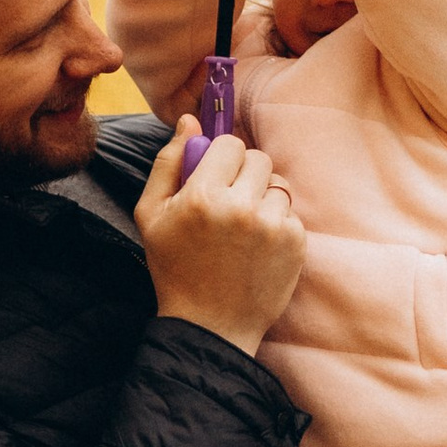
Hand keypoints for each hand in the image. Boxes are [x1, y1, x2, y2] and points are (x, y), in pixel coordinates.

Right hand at [136, 123, 303, 358]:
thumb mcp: (151, 215)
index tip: (214, 177)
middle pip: (258, 158)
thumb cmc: (174, 269)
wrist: (210, 326)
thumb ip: (168, 162)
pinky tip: (257, 247)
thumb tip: (190, 120)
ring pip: (277, 184)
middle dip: (244, 174)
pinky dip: (277, 223)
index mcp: (203, 196)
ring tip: (243, 227)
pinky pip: (290, 212)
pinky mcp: (295, 243)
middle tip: (228, 202)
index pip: (229, 143)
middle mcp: (242, 207)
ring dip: (262, 197)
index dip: (221, 157)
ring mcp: (273, 226)